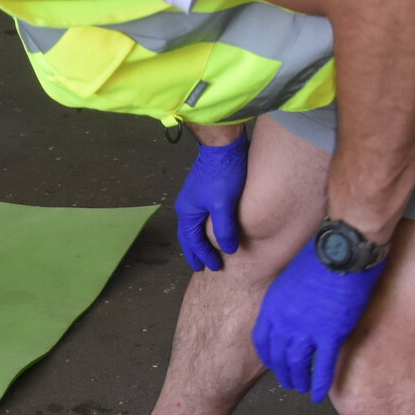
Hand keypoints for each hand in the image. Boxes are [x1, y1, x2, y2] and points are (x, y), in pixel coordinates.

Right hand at [174, 134, 249, 270]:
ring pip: (193, 227)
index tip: (214, 268)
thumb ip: (224, 229)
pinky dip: (204, 229)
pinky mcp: (202, 191)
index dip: (204, 256)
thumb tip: (228, 250)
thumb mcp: (224, 204)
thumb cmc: (222, 175)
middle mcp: (186, 207)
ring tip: (206, 252)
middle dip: (195, 252)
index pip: (193, 242)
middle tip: (201, 266)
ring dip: (199, 241)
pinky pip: (200, 218)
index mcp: (188, 212)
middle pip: (188, 236)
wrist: (222, 146)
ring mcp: (192, 198)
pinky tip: (212, 229)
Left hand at [252, 244, 385, 401]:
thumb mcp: (291, 276)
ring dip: (300, 380)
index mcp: (273, 306)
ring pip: (298, 365)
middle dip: (283, 372)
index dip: (268, 356)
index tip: (273, 363)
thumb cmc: (322, 255)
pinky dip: (321, 383)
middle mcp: (284, 321)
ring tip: (302, 388)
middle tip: (288, 381)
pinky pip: (323, 366)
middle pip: (278, 357)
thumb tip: (293, 307)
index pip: (262, 340)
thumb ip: (288, 297)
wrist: (342, 248)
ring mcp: (306, 329)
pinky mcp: (331, 333)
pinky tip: (320, 394)